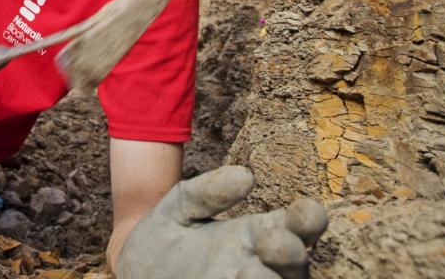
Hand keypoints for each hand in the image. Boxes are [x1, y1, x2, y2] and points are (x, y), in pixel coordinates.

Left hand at [116, 165, 327, 278]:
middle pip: (297, 264)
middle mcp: (261, 265)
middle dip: (291, 254)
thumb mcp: (179, 207)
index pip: (298, 225)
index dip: (309, 218)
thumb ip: (206, 192)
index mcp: (257, 233)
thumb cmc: (163, 238)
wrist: (135, 274)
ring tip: (251, 271)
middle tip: (272, 242)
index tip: (304, 210)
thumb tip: (246, 176)